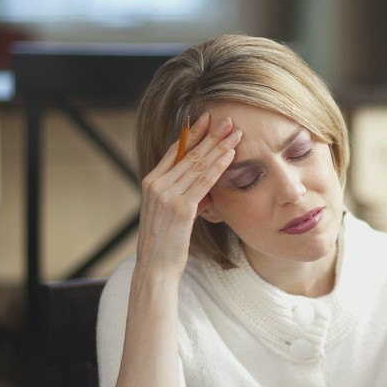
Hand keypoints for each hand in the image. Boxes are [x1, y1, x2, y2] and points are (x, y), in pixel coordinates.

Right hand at [135, 112, 240, 278]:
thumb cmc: (167, 242)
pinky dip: (218, 166)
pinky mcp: (180, 207)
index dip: (193, 133)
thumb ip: (188, 196)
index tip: (208, 119)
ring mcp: (166, 195)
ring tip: (235, 133)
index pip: (175, 150)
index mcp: (151, 181)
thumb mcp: (174, 214)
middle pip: (189, 153)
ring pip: (198, 164)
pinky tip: (230, 155)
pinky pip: (203, 182)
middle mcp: (156, 184)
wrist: (156, 266)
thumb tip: (209, 189)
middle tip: (228, 120)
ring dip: (219, 146)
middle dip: (211, 135)